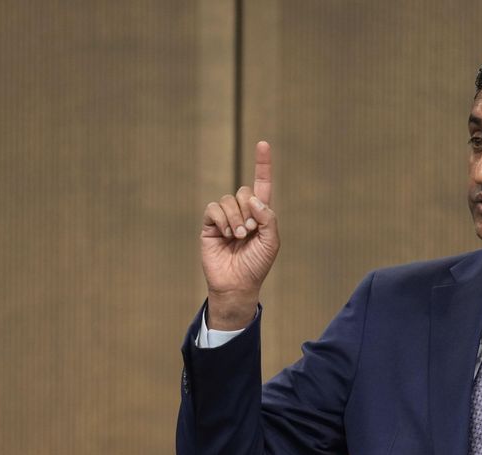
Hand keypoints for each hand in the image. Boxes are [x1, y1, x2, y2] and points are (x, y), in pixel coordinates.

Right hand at [200, 141, 279, 329]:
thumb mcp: (272, 241)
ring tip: (239, 237)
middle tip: (251, 231)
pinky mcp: (210, 225)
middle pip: (244, 191)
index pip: (262, 184)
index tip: (263, 144)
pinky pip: (214, 209)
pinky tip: (226, 235)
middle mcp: (243, 212)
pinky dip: (221, 220)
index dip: (262, 164)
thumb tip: (254, 200)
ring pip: (229, 200)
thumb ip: (268, 217)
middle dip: (249, 211)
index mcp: (261, 214)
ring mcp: (225, 218)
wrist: (237, 283)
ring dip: (236, 219)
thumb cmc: (257, 264)